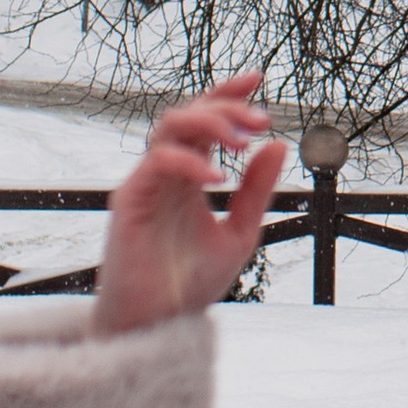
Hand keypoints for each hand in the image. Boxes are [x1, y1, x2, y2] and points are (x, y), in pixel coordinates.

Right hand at [94, 70, 288, 336]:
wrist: (158, 329)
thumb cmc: (190, 285)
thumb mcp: (239, 233)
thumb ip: (256, 190)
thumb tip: (277, 145)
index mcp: (189, 177)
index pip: (205, 121)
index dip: (227, 94)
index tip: (257, 79)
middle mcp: (165, 174)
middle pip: (187, 114)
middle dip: (226, 107)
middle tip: (261, 119)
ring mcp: (146, 184)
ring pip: (169, 127)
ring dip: (209, 123)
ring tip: (243, 140)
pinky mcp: (130, 201)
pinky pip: (157, 162)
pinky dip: (190, 162)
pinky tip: (219, 178)